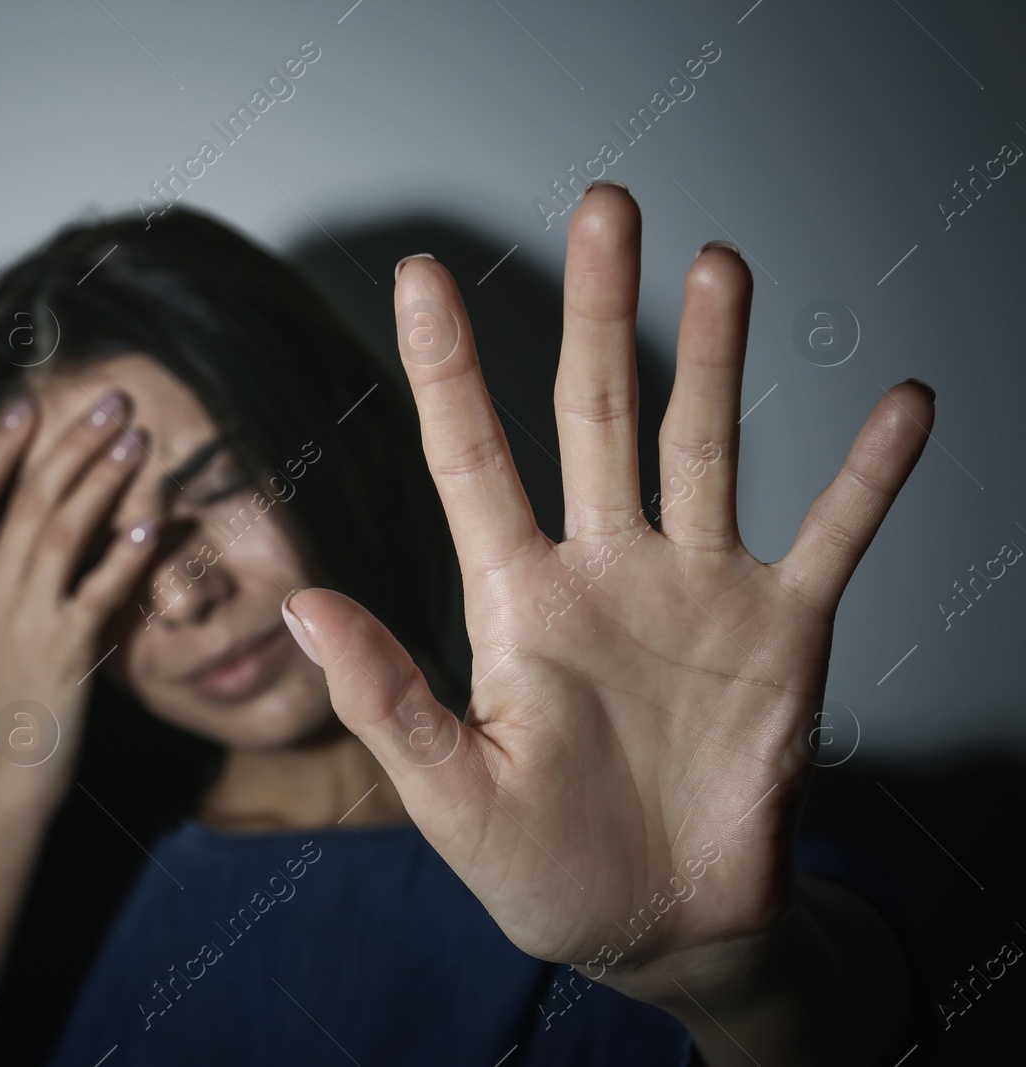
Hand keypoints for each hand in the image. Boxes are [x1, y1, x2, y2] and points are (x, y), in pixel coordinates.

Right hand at [0, 390, 156, 815]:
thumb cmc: (0, 709)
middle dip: (71, 441)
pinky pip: (95, 592)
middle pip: (27, 498)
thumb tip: (41, 535)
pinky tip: (150, 523)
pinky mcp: (61, 654)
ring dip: (100, 478)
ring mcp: (23, 621)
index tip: (25, 402)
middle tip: (112, 400)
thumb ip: (8, 583)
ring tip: (136, 438)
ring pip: (58, 530)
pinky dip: (122, 555)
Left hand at [282, 187, 930, 1033]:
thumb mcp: (448, 794)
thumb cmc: (543, 869)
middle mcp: (605, 569)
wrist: (661, 926)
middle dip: (598, 312)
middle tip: (604, 210)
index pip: (471, 459)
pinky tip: (900, 406)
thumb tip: (300, 609)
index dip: (446, 369)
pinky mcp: (783, 632)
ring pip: (706, 446)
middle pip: (598, 414)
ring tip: (718, 265)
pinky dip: (868, 477)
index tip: (417, 276)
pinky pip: (835, 538)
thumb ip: (384, 700)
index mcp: (515, 600)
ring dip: (717, 357)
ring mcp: (696, 590)